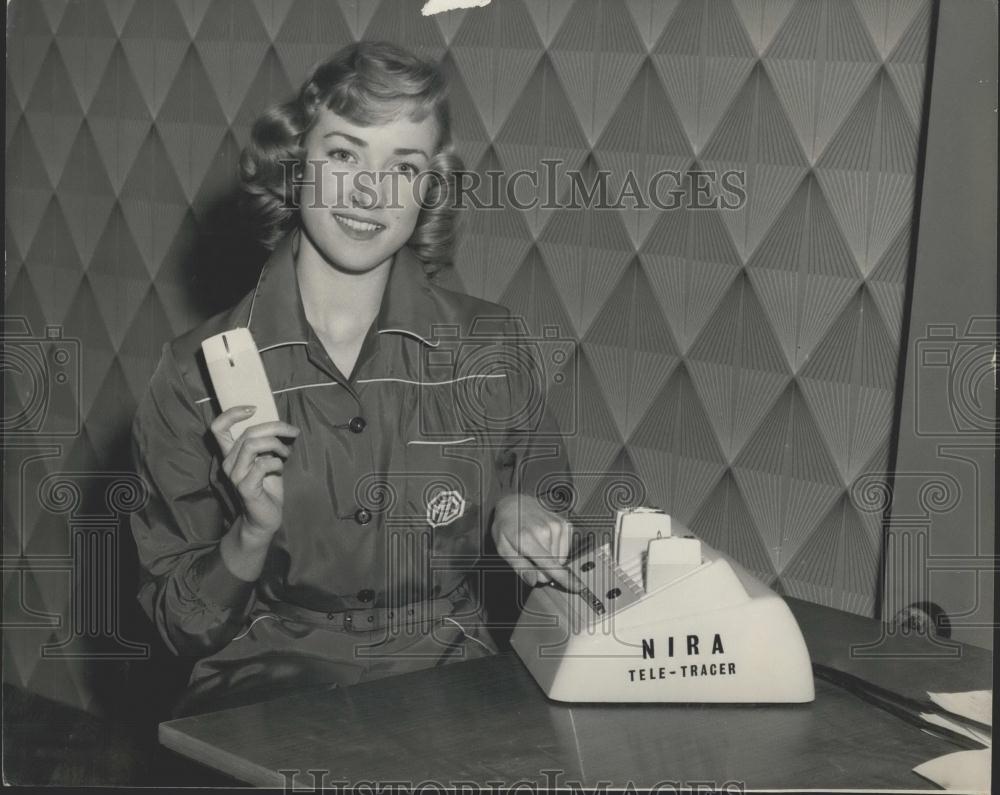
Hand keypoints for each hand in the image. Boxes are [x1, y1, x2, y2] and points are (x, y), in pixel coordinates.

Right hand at [210, 406, 299, 543]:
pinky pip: (262, 465)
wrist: (264, 519)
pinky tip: (280, 468)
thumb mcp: (267, 460)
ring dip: (276, 445)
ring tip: (287, 453)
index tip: (254, 408)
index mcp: (231, 454)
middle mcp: (229, 463)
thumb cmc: (267, 487)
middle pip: (247, 432)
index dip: (232, 413)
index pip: (218, 428)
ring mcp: (235, 476)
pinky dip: (277, 462)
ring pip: (252, 445)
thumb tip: (281, 425)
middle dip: (275, 427)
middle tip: (293, 432)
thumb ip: (267, 443)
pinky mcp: (246, 488)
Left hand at [491, 493, 576, 590]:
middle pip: (553, 566)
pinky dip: (557, 550)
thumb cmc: (507, 526)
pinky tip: (545, 541)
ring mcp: (557, 526)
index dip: (564, 579)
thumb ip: (519, 566)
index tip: (578, 588)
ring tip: (536, 544)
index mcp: (527, 539)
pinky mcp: (564, 524)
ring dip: (549, 558)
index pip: (550, 564)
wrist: (514, 504)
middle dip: (542, 568)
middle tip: (529, 555)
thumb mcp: (503, 548)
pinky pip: (566, 549)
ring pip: (560, 559)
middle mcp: (545, 531)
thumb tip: (534, 581)